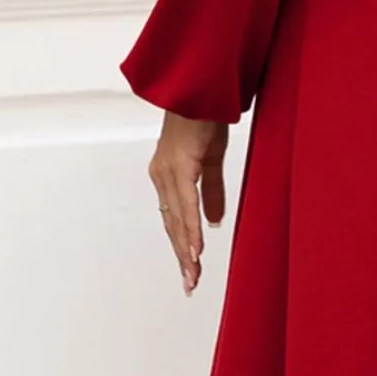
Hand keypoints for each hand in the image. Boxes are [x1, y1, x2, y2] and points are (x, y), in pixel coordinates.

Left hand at [148, 112, 228, 294]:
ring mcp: (169, 173)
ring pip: (178, 221)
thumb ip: (212, 192)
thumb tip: (214, 223)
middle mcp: (163, 178)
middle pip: (173, 227)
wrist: (199, 90)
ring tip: (193, 276)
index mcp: (168, 177)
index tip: (190, 271)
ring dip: (186, 251)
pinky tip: (195, 249)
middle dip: (182, 258)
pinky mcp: (181, 166)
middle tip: (190, 285)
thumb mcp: (212, 161)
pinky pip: (187, 204)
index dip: (182, 247)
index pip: (175, 220)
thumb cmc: (203, 119)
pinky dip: (191, 228)